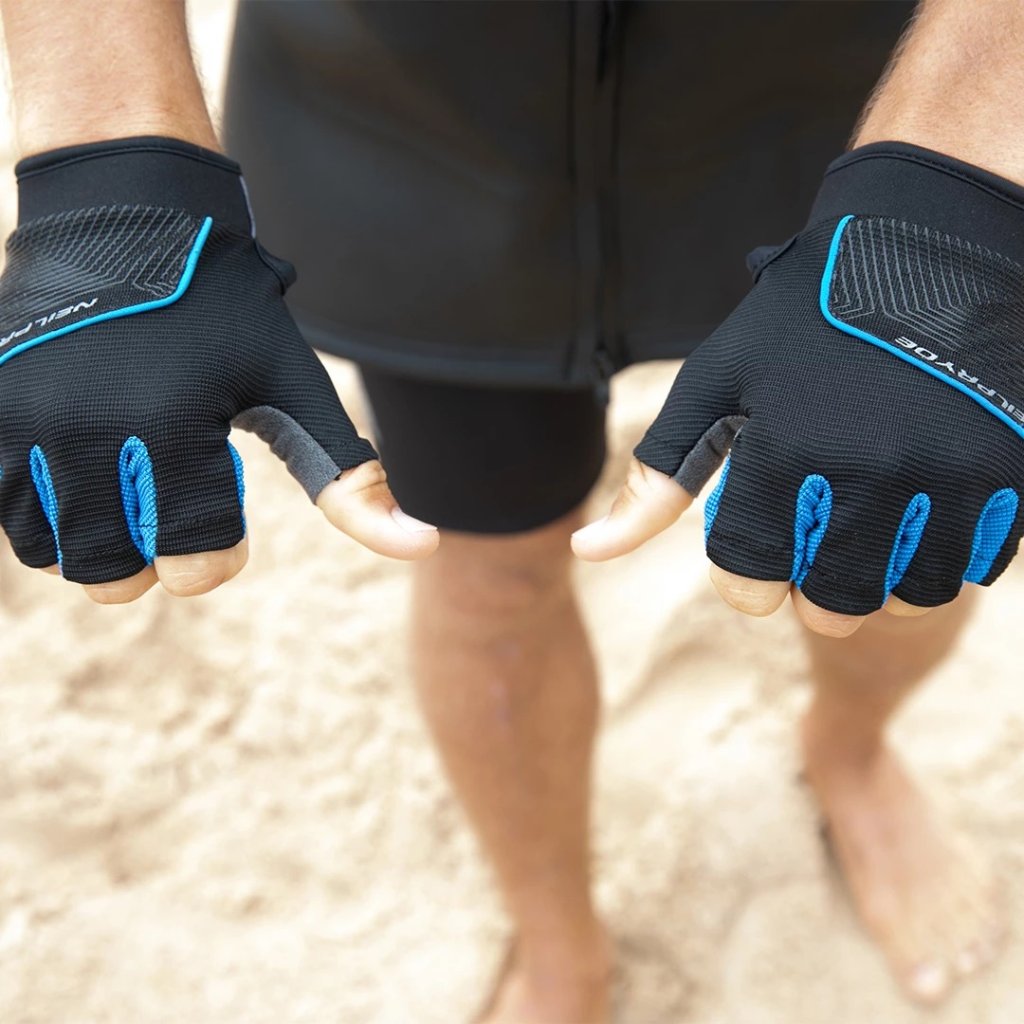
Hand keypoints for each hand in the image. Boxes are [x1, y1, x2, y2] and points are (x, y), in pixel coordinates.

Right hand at [0, 137, 437, 602]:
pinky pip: (16, 523)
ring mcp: (27, 425)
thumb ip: (350, 475)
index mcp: (169, 429)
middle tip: (179, 492)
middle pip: (121, 582)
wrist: (127, 216)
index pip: (195, 567)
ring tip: (137, 481)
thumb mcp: (296, 385)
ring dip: (110, 542)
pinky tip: (96, 474)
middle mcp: (85, 433)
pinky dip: (60, 520)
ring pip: (64, 562)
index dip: (223, 549)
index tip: (226, 492)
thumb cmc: (228, 310)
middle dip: (164, 554)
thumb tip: (424, 549)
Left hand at [574, 143, 1023, 636]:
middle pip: (830, 609)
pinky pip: (967, 568)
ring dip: (872, 581)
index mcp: (784, 456)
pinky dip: (934, 558)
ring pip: (902, 599)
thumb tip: (586, 552)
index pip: (751, 588)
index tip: (755, 554)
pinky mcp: (1006, 477)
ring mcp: (945, 479)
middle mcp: (867, 476)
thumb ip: (655, 478)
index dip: (745, 583)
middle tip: (809, 546)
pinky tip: (913, 511)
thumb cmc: (804, 320)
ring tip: (860, 529)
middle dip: (808, 591)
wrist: (929, 246)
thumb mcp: (714, 385)